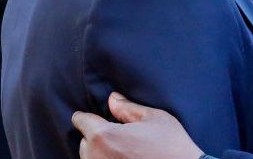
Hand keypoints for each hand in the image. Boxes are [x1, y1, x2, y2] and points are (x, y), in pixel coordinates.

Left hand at [72, 92, 203, 158]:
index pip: (81, 121)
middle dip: (98, 137)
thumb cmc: (171, 146)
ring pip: (91, 157)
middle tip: (119, 137)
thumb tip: (112, 99)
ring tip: (124, 150)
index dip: (87, 117)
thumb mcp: (154, 119)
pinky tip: (126, 158)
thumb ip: (128, 108)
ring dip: (101, 152)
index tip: (90, 118)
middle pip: (85, 142)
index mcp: (104, 136)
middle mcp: (95, 156)